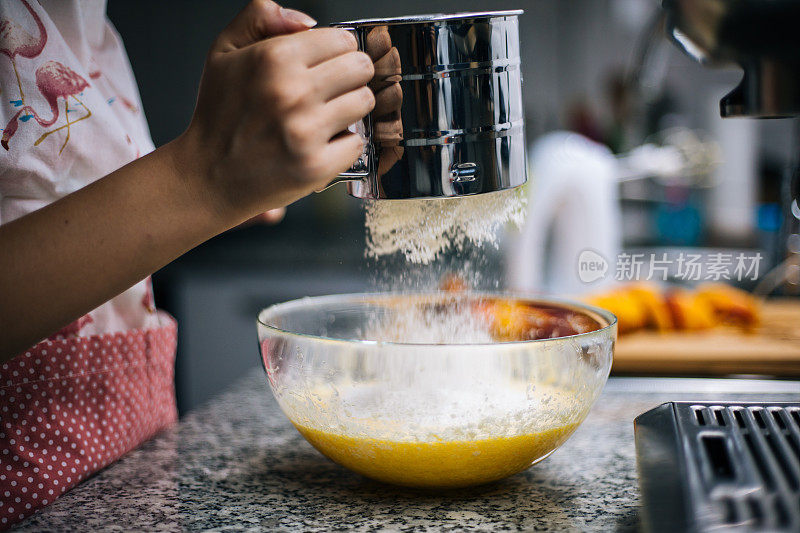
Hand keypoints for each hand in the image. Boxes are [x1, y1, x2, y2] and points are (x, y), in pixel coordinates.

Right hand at [177, 0, 374, 225]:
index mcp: (274, 57)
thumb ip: (261, 17)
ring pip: (364, 102)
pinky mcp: (316, 165)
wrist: (208, 176)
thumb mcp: (224, 51)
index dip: (337, 51)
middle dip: (350, 76)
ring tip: (325, 116)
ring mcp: (306, 131)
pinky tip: (321, 143)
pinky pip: (358, 142)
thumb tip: (308, 22)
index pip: (343, 40)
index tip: (327, 64)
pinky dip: (344, 144)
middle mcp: (292, 92)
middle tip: (330, 91)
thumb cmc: (219, 116)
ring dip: (350, 108)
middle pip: (362, 68)